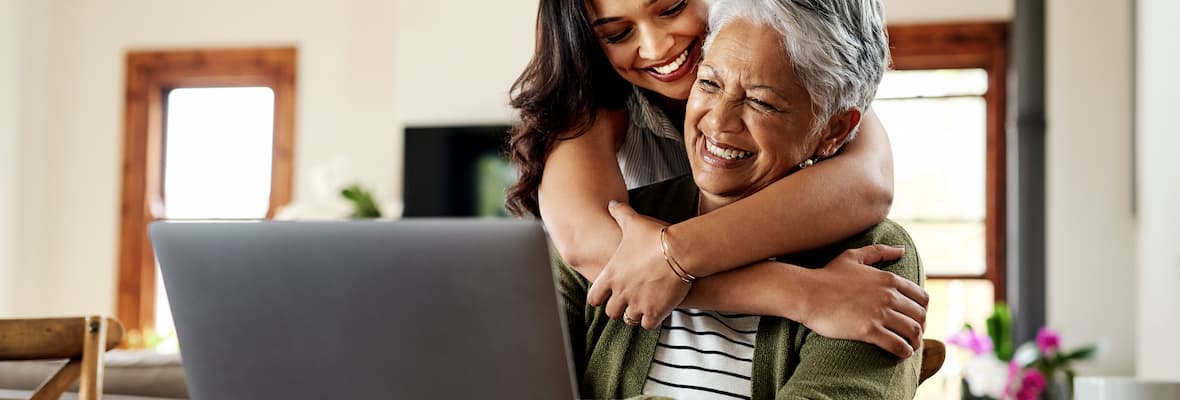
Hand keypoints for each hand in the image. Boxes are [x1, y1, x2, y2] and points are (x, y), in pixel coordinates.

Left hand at [587, 201, 690, 328]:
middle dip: (618, 308)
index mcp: (611, 275)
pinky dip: (651, 320)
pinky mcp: (655, 312)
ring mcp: (637, 304)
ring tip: (642, 308)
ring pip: (629, 319)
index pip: (594, 298)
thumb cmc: (655, 235)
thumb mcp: (633, 221)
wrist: (680, 250)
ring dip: (635, 314)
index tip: (604, 297)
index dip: (599, 298)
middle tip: (627, 302)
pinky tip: (657, 311)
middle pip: (611, 312)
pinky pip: (648, 325)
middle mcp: (620, 293)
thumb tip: (612, 203)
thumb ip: (620, 213)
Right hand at [795, 244, 928, 357]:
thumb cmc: (827, 275)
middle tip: (913, 336)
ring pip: (912, 331)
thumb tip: (902, 249)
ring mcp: (880, 313)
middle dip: (920, 328)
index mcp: (889, 279)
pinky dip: (904, 351)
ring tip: (910, 347)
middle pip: (920, 316)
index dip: (922, 311)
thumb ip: (880, 252)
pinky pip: (897, 344)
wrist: (806, 293)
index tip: (915, 319)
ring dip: (915, 342)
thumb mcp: (854, 256)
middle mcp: (889, 295)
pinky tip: (901, 354)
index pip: (921, 298)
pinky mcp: (869, 330)